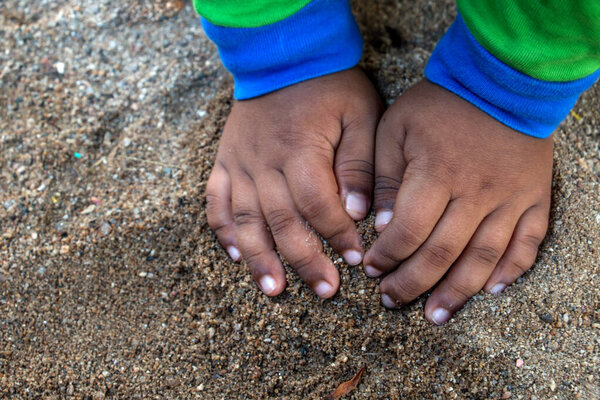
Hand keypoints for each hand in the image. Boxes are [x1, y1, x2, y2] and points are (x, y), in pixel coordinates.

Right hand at [206, 68, 381, 297]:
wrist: (283, 55)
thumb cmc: (328, 85)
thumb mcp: (359, 115)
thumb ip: (358, 164)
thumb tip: (357, 212)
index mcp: (301, 150)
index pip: (319, 206)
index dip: (337, 237)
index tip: (355, 260)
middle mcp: (264, 162)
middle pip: (282, 222)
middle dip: (304, 261)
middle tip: (325, 291)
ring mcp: (239, 163)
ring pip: (245, 219)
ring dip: (258, 258)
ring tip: (272, 289)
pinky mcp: (225, 161)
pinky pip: (216, 201)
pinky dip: (223, 230)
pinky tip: (233, 255)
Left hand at [364, 80, 552, 323]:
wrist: (501, 79)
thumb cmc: (440, 103)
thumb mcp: (396, 128)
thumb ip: (385, 176)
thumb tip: (382, 223)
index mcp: (436, 175)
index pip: (409, 232)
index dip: (387, 256)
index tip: (371, 269)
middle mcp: (475, 194)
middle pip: (442, 254)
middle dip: (412, 283)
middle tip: (392, 300)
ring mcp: (509, 199)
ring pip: (483, 258)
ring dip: (457, 292)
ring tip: (436, 315)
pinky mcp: (533, 198)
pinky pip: (527, 243)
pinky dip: (511, 270)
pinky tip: (492, 291)